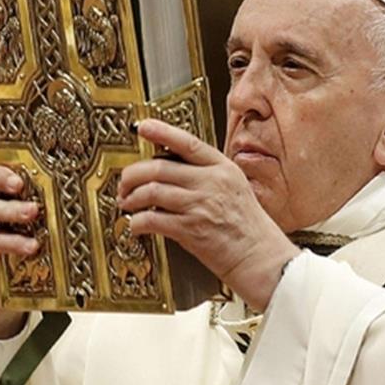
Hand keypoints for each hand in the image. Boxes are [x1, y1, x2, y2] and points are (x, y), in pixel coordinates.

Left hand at [118, 120, 298, 310]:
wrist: (259, 257)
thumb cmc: (249, 228)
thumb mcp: (235, 189)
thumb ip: (208, 176)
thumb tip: (172, 170)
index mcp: (223, 169)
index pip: (187, 143)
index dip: (161, 132)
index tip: (143, 127)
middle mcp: (211, 183)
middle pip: (158, 167)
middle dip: (132, 175)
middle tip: (125, 183)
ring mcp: (200, 205)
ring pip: (150, 191)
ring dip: (131, 198)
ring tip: (127, 204)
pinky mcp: (190, 229)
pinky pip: (151, 219)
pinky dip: (137, 222)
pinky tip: (136, 225)